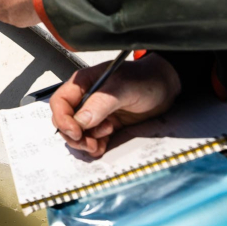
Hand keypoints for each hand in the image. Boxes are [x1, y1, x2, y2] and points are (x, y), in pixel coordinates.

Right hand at [50, 54, 181, 157]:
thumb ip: (101, 103)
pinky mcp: (106, 125)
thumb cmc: (145, 79)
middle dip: (74, 135)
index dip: (63, 119)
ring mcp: (95, 113)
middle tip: (89, 142)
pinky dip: (95, 146)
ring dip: (85, 142)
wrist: (166, 88)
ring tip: (100, 142)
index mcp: (83, 84)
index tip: (76, 132)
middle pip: (65, 121)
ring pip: (77, 133)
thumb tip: (81, 120)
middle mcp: (85, 98)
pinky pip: (92, 139)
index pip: (60, 102)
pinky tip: (103, 145)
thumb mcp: (122, 88)